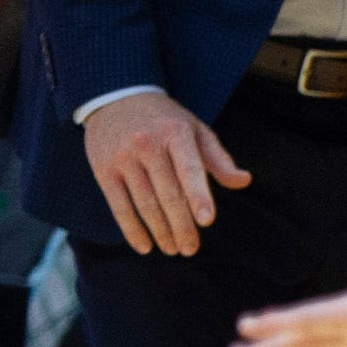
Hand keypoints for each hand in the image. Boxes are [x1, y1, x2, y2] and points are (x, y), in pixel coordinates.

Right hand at [84, 92, 250, 255]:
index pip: (189, 169)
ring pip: (144, 203)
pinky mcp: (102, 169)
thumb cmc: (165, 120)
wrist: (115, 97)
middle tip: (190, 248)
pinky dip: (131, 229)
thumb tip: (244, 181)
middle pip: (167, 193)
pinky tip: (144, 246)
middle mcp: (146, 144)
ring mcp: (122, 157)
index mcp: (175, 134)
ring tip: (173, 249)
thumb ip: (219, 159)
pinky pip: (118, 205)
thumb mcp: (195, 130)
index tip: (207, 221)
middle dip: (181, 225)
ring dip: (160, 231)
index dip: (198, 196)